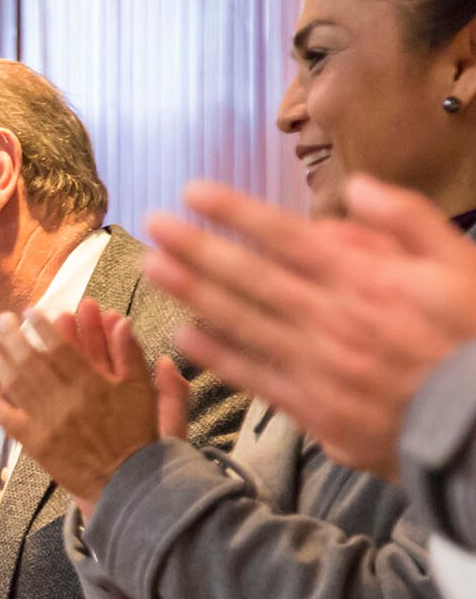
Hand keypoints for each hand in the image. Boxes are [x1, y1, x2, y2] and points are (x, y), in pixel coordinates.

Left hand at [0, 301, 165, 515]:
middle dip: (14, 337)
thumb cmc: (136, 434)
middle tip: (1, 318)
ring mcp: (46, 423)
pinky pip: (7, 418)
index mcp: (91, 385)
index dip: (42, 327)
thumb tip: (121, 320)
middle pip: (31, 361)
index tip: (30, 311)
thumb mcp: (143, 391)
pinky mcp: (34, 443)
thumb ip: (130, 354)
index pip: (60, 348)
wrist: (126, 482)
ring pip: (15, 384)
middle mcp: (64, 401)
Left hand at [146, 176, 475, 481]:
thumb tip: (359, 188)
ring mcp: (318, 366)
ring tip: (153, 267)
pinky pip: (253, 377)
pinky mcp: (314, 410)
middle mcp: (333, 319)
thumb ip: (410, 221)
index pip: (286, 236)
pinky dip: (216, 357)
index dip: (234, 212)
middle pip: (250, 276)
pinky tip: (182, 337)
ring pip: (241, 323)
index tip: (193, 192)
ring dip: (192, 293)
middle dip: (196, 247)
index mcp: (368, 280)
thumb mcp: (463, 266)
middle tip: (153, 224)